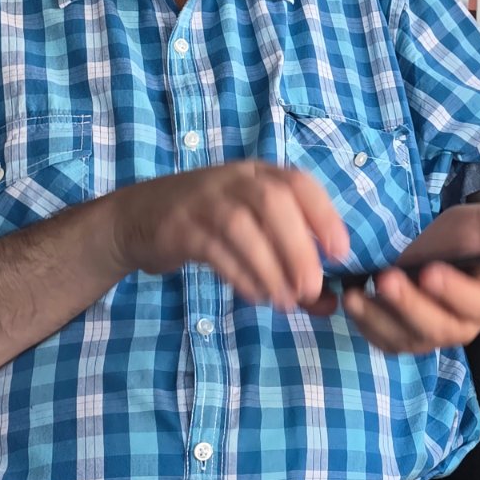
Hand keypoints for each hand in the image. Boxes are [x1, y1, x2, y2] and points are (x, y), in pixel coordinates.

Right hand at [109, 162, 348, 311]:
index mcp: (259, 176)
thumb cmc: (209, 225)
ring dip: (268, 266)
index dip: (324, 215)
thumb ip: (290, 263)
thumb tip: (328, 304)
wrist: (138, 218)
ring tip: (284, 301)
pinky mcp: (179, 226)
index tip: (341, 253)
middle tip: (312, 287)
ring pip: (242, 226)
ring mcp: (204, 200)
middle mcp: (235, 181)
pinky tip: (255, 295)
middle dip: (298, 246)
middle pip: (274, 202)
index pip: (299, 183)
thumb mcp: (251, 231)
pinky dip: (239, 274)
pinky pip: (213, 248)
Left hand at [339, 203, 479, 354]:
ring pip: (405, 339)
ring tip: (356, 296)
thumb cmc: (479, 234)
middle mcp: (460, 327)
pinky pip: (383, 340)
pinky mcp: (403, 336)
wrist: (454, 248)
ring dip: (378, 319)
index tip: (430, 270)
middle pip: (434, 327)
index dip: (451, 290)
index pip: (471, 303)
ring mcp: (430, 335)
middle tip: (386, 280)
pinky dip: (363, 325)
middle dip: (408, 305)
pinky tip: (348, 301)